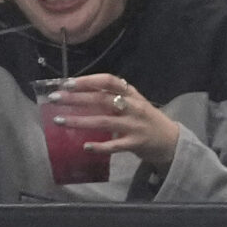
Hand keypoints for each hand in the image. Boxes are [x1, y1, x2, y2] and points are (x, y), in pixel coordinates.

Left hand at [47, 74, 181, 169]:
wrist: (171, 141)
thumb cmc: (147, 120)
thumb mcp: (134, 103)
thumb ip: (113, 97)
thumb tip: (83, 93)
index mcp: (131, 93)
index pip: (108, 81)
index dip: (87, 81)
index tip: (67, 83)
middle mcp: (132, 107)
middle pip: (101, 99)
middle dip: (76, 98)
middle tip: (55, 99)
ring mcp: (134, 125)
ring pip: (103, 121)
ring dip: (80, 121)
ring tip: (60, 120)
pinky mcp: (135, 144)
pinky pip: (114, 145)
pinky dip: (100, 146)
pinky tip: (85, 146)